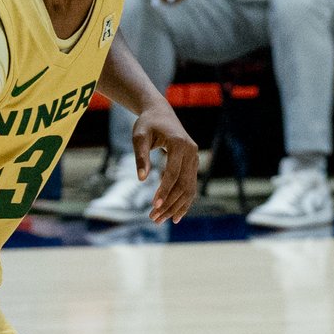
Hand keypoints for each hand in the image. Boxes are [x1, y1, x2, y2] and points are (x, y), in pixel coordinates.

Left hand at [129, 102, 200, 222]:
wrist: (160, 113)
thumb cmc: (147, 124)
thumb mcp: (139, 136)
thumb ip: (140, 156)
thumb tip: (142, 179)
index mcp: (179, 143)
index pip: (173, 172)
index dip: (164, 190)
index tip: (154, 205)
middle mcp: (191, 152)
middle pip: (183, 184)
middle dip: (169, 203)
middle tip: (153, 218)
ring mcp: (195, 159)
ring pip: (189, 188)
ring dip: (175, 206)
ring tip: (160, 220)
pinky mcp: (193, 164)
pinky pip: (191, 186)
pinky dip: (184, 202)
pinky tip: (175, 216)